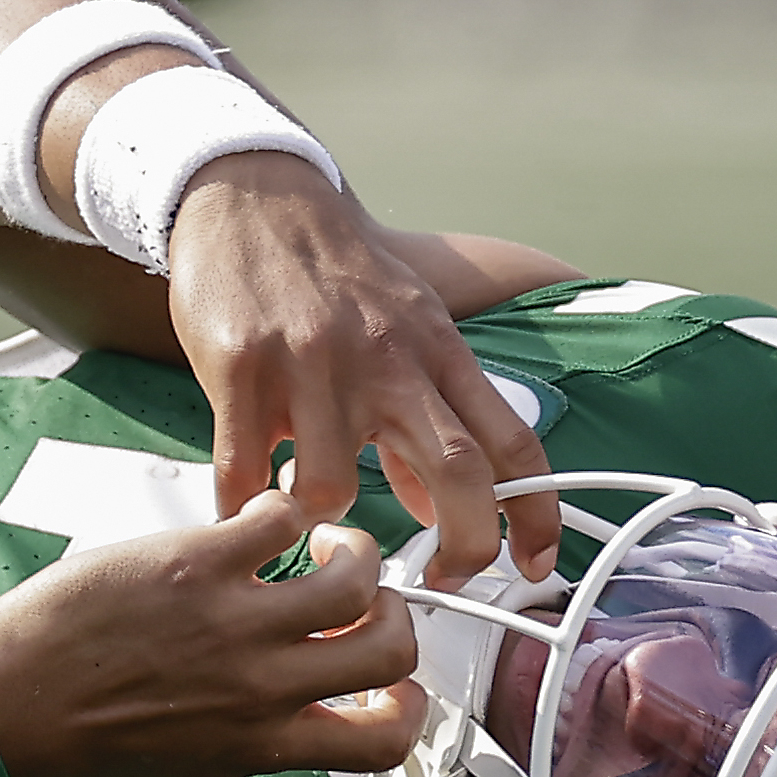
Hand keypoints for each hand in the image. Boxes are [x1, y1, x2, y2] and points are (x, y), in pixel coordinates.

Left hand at [0, 493, 424, 776]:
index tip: (393, 688)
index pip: (383, 740)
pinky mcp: (199, 562)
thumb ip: (262, 741)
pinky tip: (261, 521)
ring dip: (355, 553)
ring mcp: (235, 621)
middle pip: (392, 648)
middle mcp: (263, 686)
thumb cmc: (86, 737)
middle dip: (393, 618)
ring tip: (328, 545)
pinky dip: (284, 512)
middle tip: (363, 601)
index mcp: (266, 742)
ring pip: (355, 576)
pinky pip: (281, 519)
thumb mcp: (195, 766)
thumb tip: (302, 721)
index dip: (408, 711)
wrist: (9, 703)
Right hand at [166, 165, 558, 584]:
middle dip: (462, 546)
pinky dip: (244, 511)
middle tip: (438, 583)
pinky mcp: (242, 366)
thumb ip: (426, 413)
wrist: (250, 193)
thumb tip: (433, 506)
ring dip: (320, 522)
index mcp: (436, 350)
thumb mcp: (403, 328)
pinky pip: (243, 471)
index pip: (511, 440)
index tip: (533, 564)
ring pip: (334, 489)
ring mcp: (313, 364)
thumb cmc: (333, 270)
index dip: (534, 513)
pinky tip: (243, 510)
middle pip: (456, 471)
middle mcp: (387, 359)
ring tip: (304, 516)